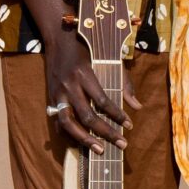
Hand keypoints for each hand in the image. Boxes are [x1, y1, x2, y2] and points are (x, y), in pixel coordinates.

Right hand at [43, 29, 134, 154]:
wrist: (58, 38)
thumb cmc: (87, 48)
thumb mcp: (107, 60)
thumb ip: (124, 84)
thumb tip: (137, 107)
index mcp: (84, 74)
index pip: (102, 101)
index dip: (117, 115)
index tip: (129, 126)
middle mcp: (69, 85)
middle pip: (87, 117)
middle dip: (106, 133)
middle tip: (121, 144)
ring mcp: (57, 93)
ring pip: (68, 123)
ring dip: (84, 140)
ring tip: (100, 150)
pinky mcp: (50, 98)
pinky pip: (58, 122)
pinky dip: (69, 134)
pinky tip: (82, 142)